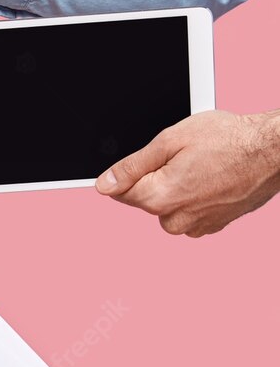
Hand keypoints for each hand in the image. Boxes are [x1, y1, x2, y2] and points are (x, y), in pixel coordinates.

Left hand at [96, 110, 279, 236]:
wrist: (274, 152)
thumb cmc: (229, 140)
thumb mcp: (171, 141)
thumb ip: (132, 166)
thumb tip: (104, 184)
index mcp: (158, 198)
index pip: (119, 192)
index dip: (129, 172)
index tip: (149, 159)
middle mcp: (175, 220)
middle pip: (145, 199)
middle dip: (156, 178)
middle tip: (185, 157)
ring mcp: (196, 226)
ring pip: (168, 207)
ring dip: (177, 188)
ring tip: (202, 167)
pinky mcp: (213, 226)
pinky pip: (190, 212)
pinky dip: (196, 197)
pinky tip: (213, 179)